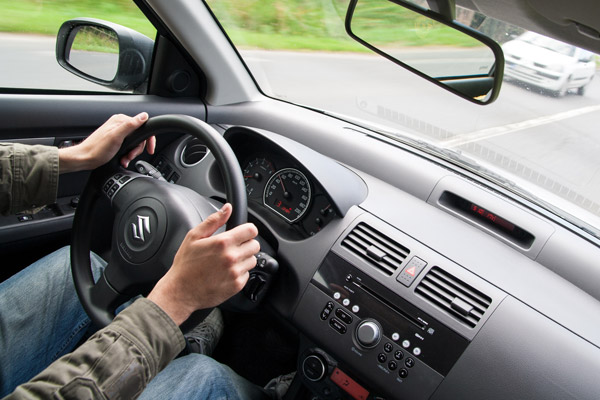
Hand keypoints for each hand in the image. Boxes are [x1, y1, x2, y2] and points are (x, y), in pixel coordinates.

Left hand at [58, 112, 155, 172]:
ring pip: (134, 143)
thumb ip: (130, 125)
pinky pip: (128, 146)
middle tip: (130, 155)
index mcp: (120, 121)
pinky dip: (127, 154)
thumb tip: (144, 116)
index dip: (148, 139)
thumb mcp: (116, 136)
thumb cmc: (97, 149)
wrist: (85, 158)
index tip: (150, 149)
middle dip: (137, 149)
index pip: (143, 126)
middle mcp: (119, 125)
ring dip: (131, 153)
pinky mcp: (115, 140)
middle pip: (139, 137)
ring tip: (125, 158)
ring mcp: (117, 133)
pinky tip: (122, 158)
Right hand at [147, 204, 259, 324]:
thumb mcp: (194, 237)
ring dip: (244, 259)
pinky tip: (226, 272)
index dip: (247, 230)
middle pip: (255, 245)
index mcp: (223, 243)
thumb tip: (227, 208)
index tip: (242, 234)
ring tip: (228, 261)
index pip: (251, 230)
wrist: (180, 291)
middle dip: (246, 244)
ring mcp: (235, 272)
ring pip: (253, 260)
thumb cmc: (185, 265)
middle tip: (233, 248)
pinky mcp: (237, 285)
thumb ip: (213, 220)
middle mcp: (232, 257)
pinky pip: (247, 274)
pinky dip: (240, 272)